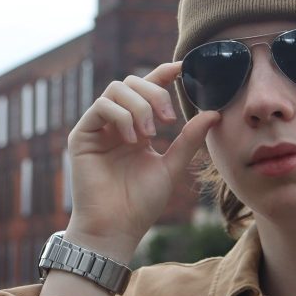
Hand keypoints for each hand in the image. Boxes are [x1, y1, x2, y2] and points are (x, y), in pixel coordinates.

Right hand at [65, 62, 219, 261]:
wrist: (116, 228)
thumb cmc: (141, 203)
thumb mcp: (172, 166)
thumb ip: (189, 139)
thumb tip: (214, 112)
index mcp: (137, 128)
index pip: (148, 90)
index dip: (163, 74)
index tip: (184, 68)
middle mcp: (116, 124)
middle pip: (132, 82)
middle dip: (155, 93)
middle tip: (169, 120)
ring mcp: (98, 128)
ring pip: (116, 90)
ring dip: (139, 107)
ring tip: (150, 135)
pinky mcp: (82, 135)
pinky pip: (101, 106)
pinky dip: (121, 116)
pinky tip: (132, 139)